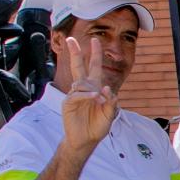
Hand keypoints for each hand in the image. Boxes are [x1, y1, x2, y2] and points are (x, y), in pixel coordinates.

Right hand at [61, 34, 117, 149]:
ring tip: (100, 101)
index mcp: (94, 88)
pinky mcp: (68, 103)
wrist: (86, 140)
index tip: (95, 41)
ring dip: (92, 90)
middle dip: (75, 52)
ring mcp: (74, 95)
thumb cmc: (97, 126)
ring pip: (81, 83)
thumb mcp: (110, 114)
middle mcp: (83, 89)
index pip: (94, 67)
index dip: (95, 54)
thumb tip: (105, 89)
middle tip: (70, 39)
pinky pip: (77, 95)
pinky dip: (87, 96)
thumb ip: (111, 102)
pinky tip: (94, 98)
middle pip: (77, 66)